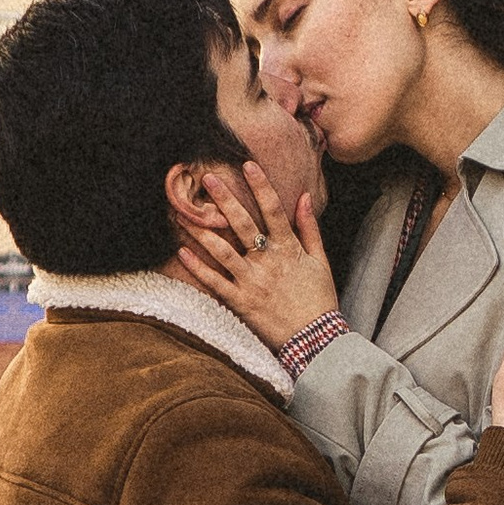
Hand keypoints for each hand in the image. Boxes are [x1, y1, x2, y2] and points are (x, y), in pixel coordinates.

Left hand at [177, 162, 339, 352]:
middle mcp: (268, 262)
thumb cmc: (319, 300)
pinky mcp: (241, 302)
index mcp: (288, 249)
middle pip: (243, 224)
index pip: (274, 210)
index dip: (261, 186)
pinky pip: (215, 283)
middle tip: (207, 178)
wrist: (316, 340)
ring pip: (223, 251)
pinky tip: (182, 252)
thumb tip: (304, 197)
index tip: (248, 164)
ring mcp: (252, 282)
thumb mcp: (321, 262)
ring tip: (183, 213)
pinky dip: (198, 268)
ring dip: (202, 231)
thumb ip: (310, 229)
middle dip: (225, 200)